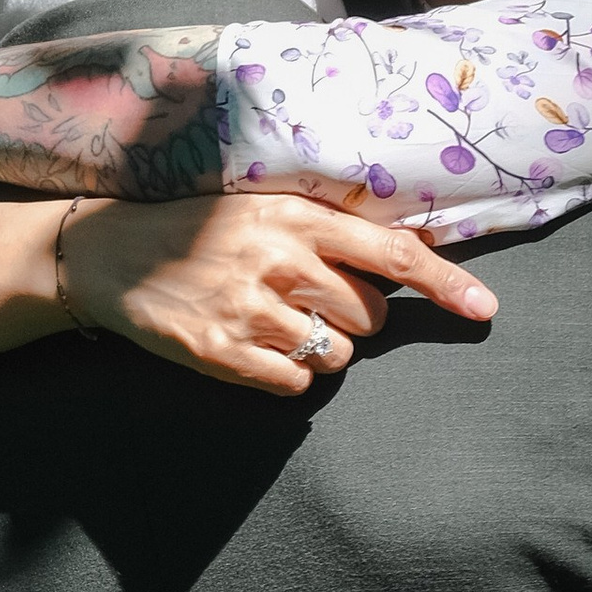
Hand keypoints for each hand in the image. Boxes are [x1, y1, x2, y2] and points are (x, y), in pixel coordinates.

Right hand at [61, 192, 495, 393]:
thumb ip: (323, 230)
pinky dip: (284, 375)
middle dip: (350, 319)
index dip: (444, 284)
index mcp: (295, 214)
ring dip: (317, 350)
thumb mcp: (260, 207)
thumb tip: (401, 261)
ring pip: (334, 355)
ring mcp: (247, 306)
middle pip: (368, 316)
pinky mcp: (220, 351)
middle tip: (303, 302)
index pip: (390, 252)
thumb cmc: (198, 231)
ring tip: (270, 322)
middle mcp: (277, 257)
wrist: (105, 254)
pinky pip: (293, 384)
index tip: (485, 309)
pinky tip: (250, 347)